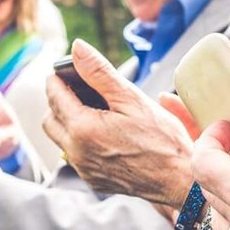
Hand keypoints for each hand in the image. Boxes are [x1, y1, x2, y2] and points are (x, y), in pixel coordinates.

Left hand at [43, 40, 192, 204]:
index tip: (62, 70)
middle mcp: (77, 152)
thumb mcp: (131, 98)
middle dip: (57, 101)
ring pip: (60, 139)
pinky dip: (80, 141)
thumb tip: (77, 48)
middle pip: (50, 120)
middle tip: (76, 88)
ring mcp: (84, 169)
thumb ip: (99, 72)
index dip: (57, 79)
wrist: (179, 180)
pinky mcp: (94, 180)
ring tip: (90, 109)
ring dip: (67, 121)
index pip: (54, 96)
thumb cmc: (162, 140)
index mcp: (82, 129)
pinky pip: (76, 156)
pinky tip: (102, 132)